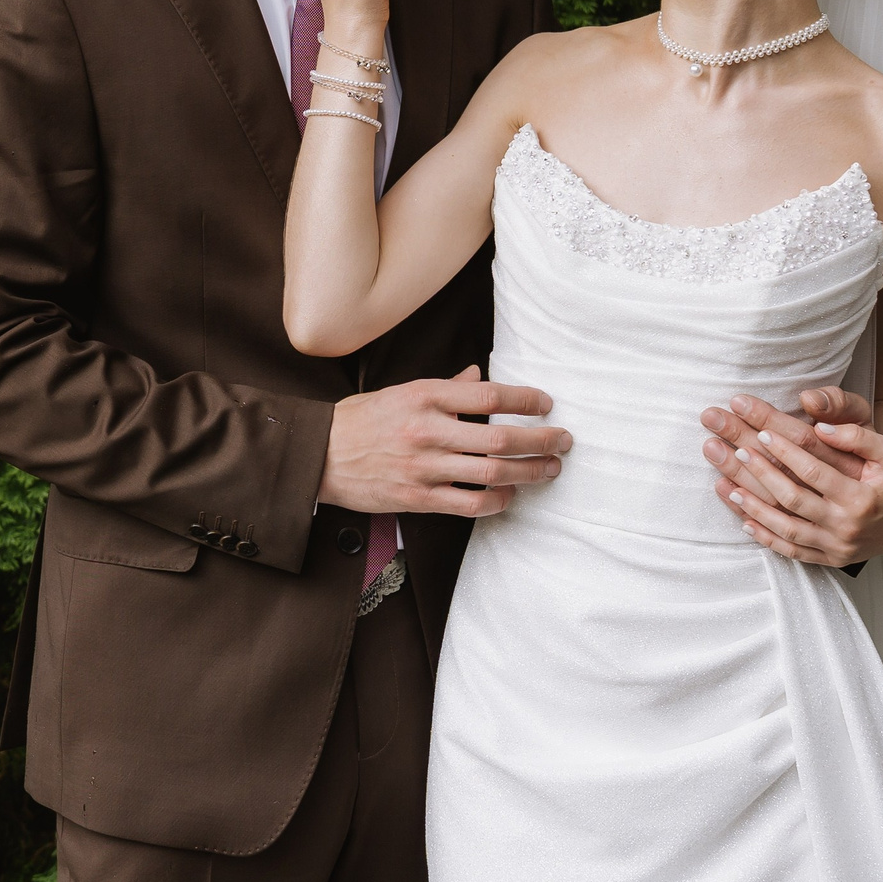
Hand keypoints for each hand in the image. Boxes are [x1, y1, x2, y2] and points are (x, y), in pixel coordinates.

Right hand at [323, 366, 569, 517]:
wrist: (318, 455)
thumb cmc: (360, 420)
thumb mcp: (400, 391)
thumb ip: (445, 387)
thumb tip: (479, 377)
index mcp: (424, 396)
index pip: (488, 396)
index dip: (525, 400)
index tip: (546, 404)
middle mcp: (426, 430)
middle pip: (499, 440)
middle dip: (541, 441)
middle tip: (564, 441)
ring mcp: (422, 468)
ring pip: (491, 475)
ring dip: (529, 473)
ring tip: (550, 469)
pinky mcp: (417, 498)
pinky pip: (469, 504)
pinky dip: (497, 501)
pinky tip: (510, 496)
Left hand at [700, 388, 882, 564]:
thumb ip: (857, 436)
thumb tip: (819, 424)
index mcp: (861, 496)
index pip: (814, 469)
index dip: (786, 449)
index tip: (761, 429)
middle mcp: (846, 524)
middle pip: (792, 496)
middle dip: (758, 471)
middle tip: (733, 448)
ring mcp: (836, 545)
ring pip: (785, 526)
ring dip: (752, 505)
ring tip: (724, 482)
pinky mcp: (829, 559)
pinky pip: (791, 550)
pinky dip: (765, 536)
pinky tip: (742, 519)